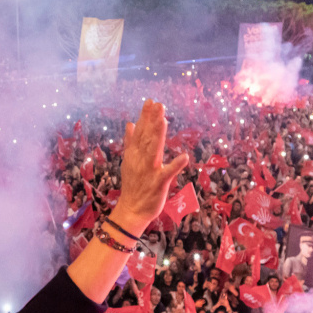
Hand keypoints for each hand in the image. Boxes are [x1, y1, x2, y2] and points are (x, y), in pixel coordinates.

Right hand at [110, 100, 189, 232]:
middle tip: (158, 104)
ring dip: (158, 135)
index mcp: (134, 154)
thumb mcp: (128, 161)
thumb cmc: (133, 185)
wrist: (131, 210)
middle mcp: (141, 160)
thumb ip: (130, 142)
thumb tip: (130, 124)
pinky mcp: (159, 183)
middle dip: (152, 120)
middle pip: (146, 137)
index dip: (145, 117)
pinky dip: (176, 165)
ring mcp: (150, 171)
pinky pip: (168, 173)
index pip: (140, 132)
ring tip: (163, 120)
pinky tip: (184, 157)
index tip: (150, 102)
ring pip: (154, 150)